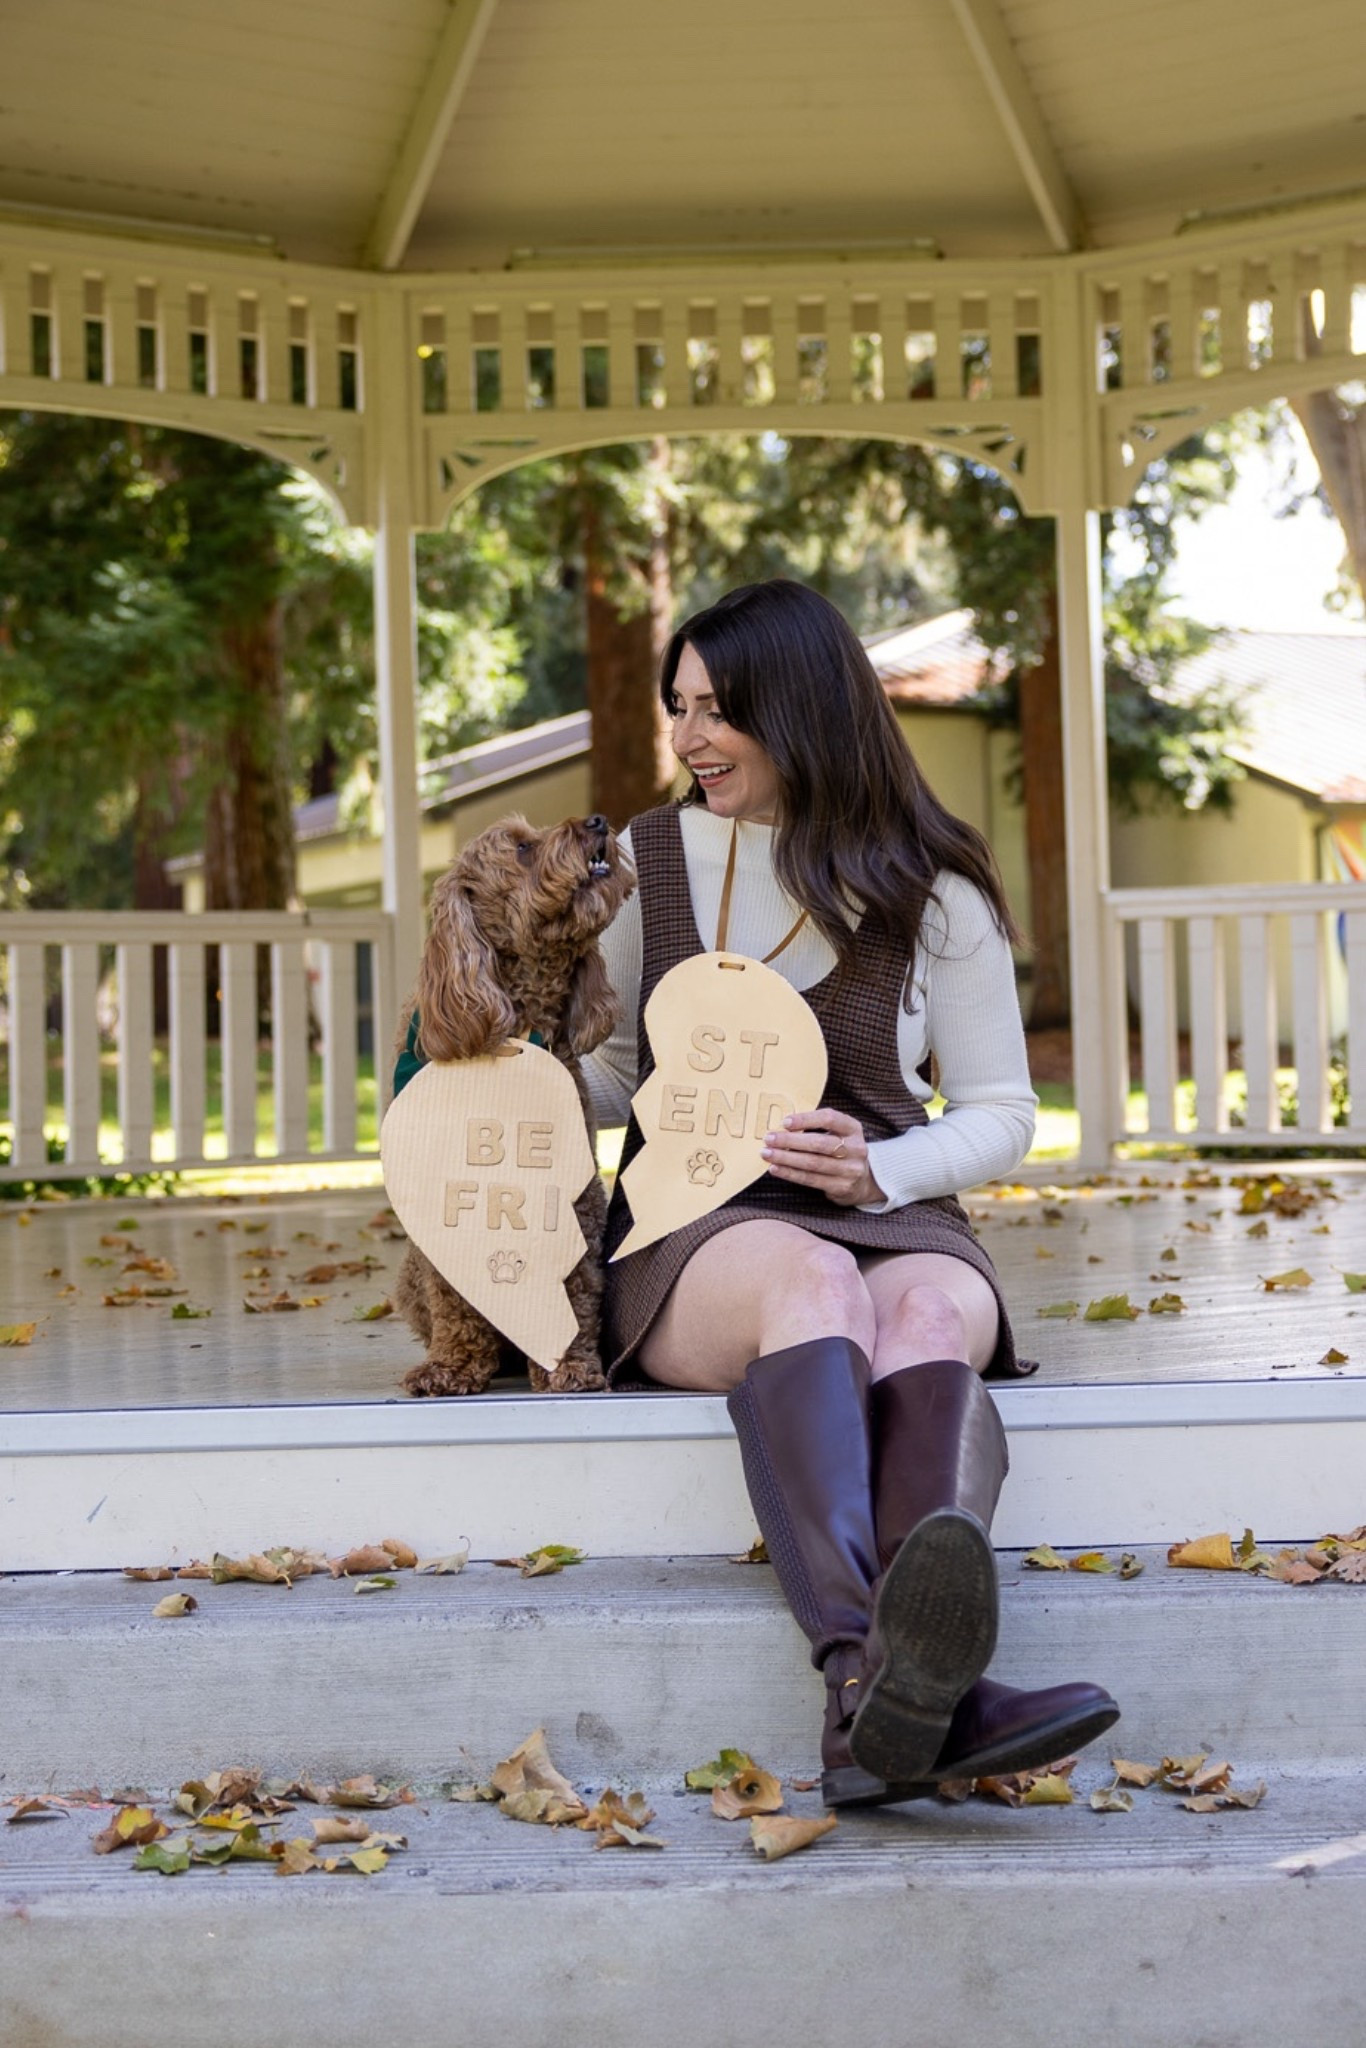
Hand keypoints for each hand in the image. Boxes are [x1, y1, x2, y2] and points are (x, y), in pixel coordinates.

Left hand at [761, 1109, 884, 1208]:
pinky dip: (790, 1173)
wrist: (863, 1181)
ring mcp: (850, 1170)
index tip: (785, 1122)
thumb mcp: (839, 1134)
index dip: (806, 1119)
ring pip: (813, 1163)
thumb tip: (782, 1127)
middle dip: (790, 1141)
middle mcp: (856, 1148)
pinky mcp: (842, 1187)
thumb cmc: (842, 1151)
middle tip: (769, 1139)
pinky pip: (811, 1179)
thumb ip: (817, 1128)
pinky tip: (776, 1168)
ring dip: (786, 1158)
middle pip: (819, 1143)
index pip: (830, 1119)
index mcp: (853, 1129)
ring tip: (767, 1154)